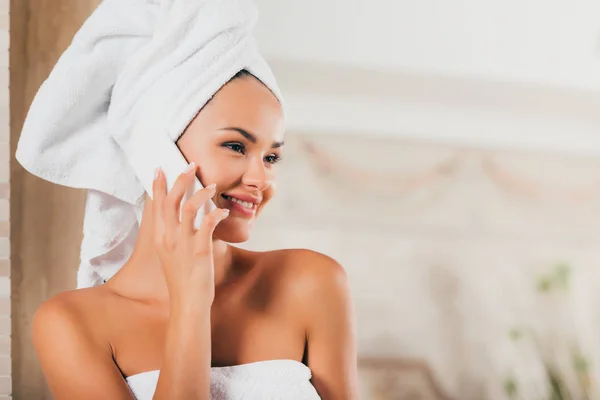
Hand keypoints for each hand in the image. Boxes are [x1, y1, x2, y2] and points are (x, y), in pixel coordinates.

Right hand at [151, 162, 228, 305]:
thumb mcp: (171, 256)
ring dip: (201, 193)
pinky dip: (216, 214)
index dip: (158, 185)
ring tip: (212, 185)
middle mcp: (168, 239)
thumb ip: (174, 237)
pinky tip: (224, 211)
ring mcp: (183, 244)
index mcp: (160, 239)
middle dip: (180, 179)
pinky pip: (207, 224)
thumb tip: (182, 221)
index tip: (159, 168)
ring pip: (188, 208)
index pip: (156, 206)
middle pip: (170, 201)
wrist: (188, 304)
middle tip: (190, 165)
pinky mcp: (199, 251)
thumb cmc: (183, 281)